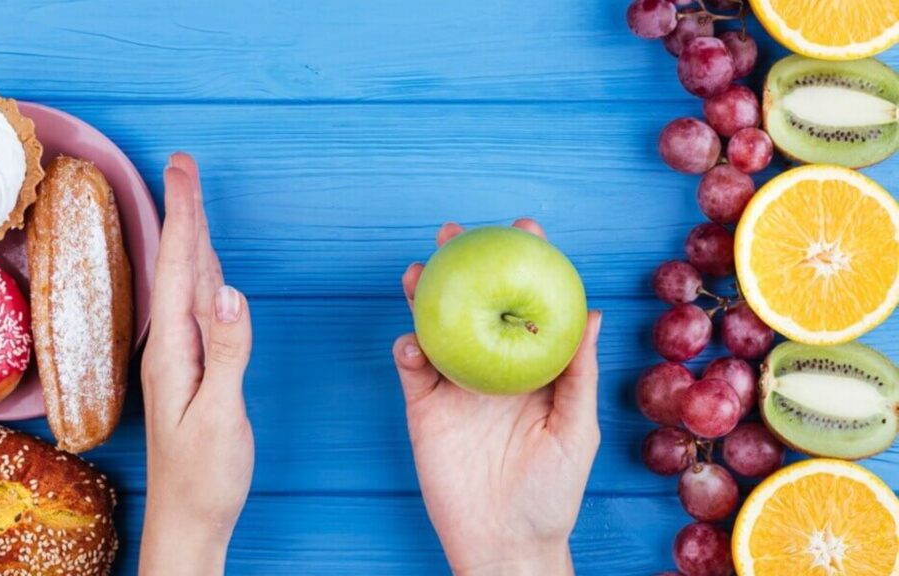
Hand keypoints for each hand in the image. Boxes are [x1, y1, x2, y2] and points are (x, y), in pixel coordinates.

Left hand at [139, 153, 253, 575]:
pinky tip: (207, 269)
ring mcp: (179, 358)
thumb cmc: (205, 475)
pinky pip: (197, 307)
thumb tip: (230, 290)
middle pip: (179, 266)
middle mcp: (170, 347)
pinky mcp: (192, 370)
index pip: (182, 269)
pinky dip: (202, 274)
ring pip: (187, 284)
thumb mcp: (220, 414)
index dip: (185, 215)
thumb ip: (227, 351)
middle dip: (184, 213)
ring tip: (192, 202)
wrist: (188, 520)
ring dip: (191, 238)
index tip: (183, 169)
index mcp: (175, 350)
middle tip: (184, 166)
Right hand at [393, 220, 601, 575]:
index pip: (528, 305)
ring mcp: (455, 386)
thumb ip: (578, 373)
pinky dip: (408, 349)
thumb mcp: (577, 429)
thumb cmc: (553, 490)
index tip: (526, 230)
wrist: (505, 540)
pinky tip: (412, 341)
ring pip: (435, 327)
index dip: (526, 266)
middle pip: (475, 304)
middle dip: (463, 265)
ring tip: (416, 271)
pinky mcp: (425, 408)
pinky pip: (412, 370)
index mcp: (531, 368)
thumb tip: (591, 313)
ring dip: (422, 296)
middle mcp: (491, 367)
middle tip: (454, 233)